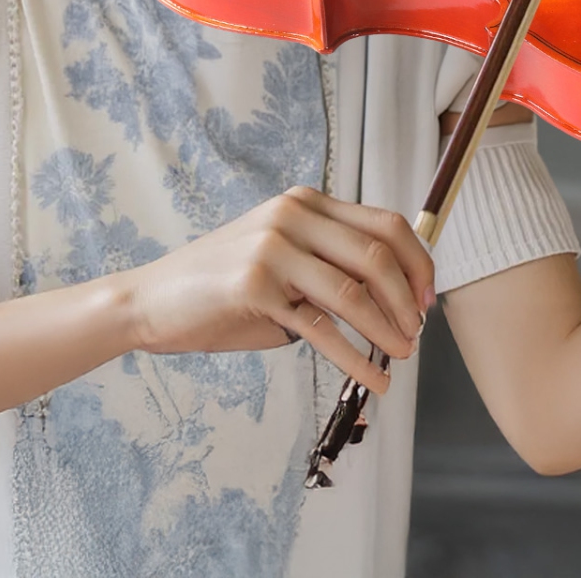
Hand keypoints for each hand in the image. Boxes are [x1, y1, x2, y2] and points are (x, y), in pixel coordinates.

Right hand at [120, 186, 433, 394]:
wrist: (152, 300)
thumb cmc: (223, 287)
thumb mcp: (283, 260)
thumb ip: (330, 266)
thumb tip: (392, 300)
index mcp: (306, 203)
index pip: (386, 223)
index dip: (417, 262)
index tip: (428, 298)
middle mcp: (293, 214)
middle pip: (377, 254)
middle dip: (407, 298)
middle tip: (417, 331)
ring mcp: (273, 246)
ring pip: (353, 290)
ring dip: (388, 328)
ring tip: (403, 354)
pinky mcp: (255, 285)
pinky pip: (320, 327)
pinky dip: (355, 356)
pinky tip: (375, 377)